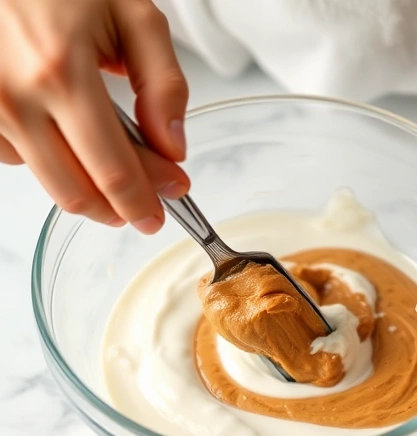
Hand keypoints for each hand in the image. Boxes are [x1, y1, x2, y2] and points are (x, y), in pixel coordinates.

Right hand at [0, 0, 189, 233]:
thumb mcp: (134, 17)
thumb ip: (163, 85)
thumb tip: (171, 147)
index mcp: (61, 73)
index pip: (112, 171)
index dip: (145, 200)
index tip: (168, 203)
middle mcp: (13, 96)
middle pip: (76, 191)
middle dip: (120, 206)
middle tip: (149, 199)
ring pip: (45, 178)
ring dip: (85, 182)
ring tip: (112, 158)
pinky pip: (13, 154)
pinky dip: (45, 155)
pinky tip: (64, 131)